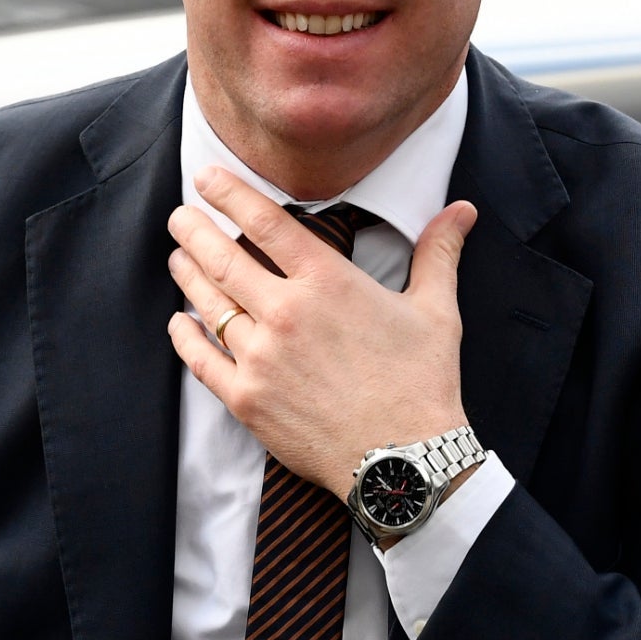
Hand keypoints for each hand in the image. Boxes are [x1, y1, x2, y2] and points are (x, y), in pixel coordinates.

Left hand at [166, 167, 474, 498]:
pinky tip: (180, 321)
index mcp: (328, 282)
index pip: (266, 222)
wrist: (404, 461)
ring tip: (178, 257)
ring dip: (187, 275)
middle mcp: (286, 313)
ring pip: (208, 304)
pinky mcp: (246, 399)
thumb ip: (438, 253)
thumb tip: (463, 210)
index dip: (230, 194)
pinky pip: (200, 360)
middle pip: (222, 258)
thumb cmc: (422, 384)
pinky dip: (185, 335)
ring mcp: (261, 358)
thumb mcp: (436, 311)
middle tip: (178, 215)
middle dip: (193, 230)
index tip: (207, 178)